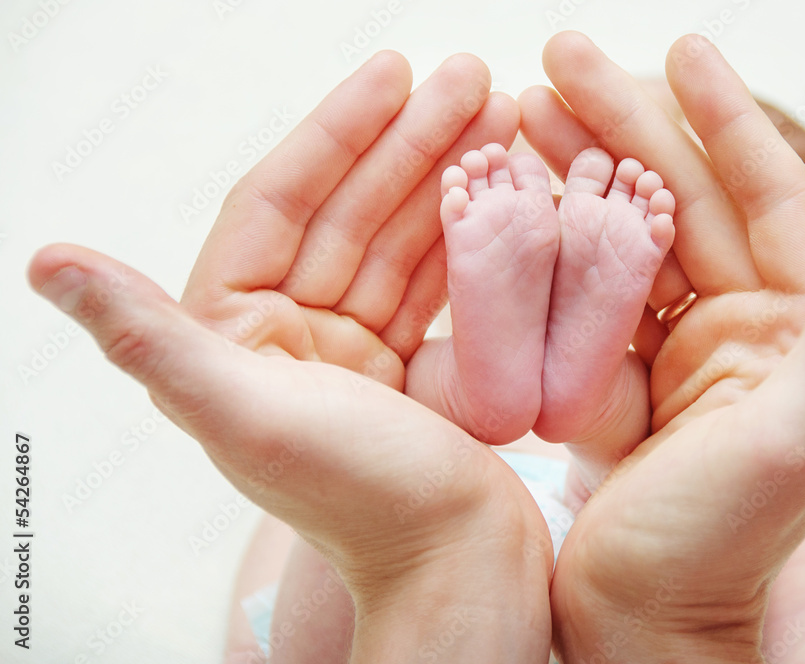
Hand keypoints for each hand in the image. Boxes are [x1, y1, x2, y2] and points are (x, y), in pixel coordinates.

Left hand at [30, 51, 552, 662]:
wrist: (460, 568)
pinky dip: (469, 231)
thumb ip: (148, 336)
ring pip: (399, 237)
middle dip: (412, 139)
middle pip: (349, 210)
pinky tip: (505, 187)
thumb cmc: (359, 501)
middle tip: (474, 76)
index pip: (277, 204)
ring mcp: (355, 348)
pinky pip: (438, 278)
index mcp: (235, 337)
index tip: (394, 71)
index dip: (336, 132)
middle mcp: (289, 337)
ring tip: (502, 114)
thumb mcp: (247, 415)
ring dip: (449, 175)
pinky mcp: (412, 363)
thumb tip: (43, 260)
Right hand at [521, 32, 804, 662]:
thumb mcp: (794, 436)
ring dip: (581, 179)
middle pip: (685, 203)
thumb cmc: (720, 548)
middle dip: (624, 128)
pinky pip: (590, 297)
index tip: (679, 50)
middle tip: (559, 61)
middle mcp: (752, 331)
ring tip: (526, 117)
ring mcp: (684, 351)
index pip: (770, 197)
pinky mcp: (627, 377)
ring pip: (630, 240)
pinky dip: (554, 250)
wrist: (643, 625)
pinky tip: (515, 206)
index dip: (725, 119)